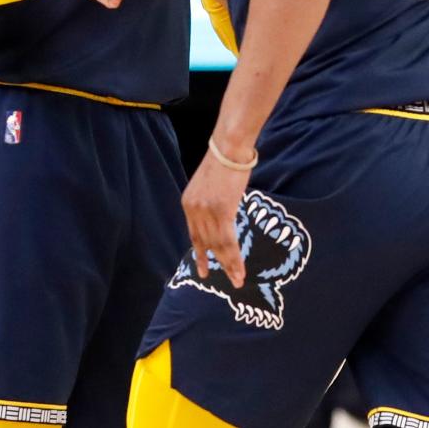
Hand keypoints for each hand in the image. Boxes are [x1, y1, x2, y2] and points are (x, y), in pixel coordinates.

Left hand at [182, 148, 249, 287]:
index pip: (194, 235)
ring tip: (238, 280)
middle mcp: (194, 211)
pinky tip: (240, 269)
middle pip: (206, 244)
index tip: (204, 269)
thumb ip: (211, 202)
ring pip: (219, 247)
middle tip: (229, 279)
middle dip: (218, 264)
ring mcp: (207, 212)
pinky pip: (228, 242)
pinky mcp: (222, 212)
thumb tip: (223, 214)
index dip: (201, 254)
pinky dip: (235, 258)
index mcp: (188, 204)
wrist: (229, 147)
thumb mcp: (210, 184)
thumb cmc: (225, 160)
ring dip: (230, 265)